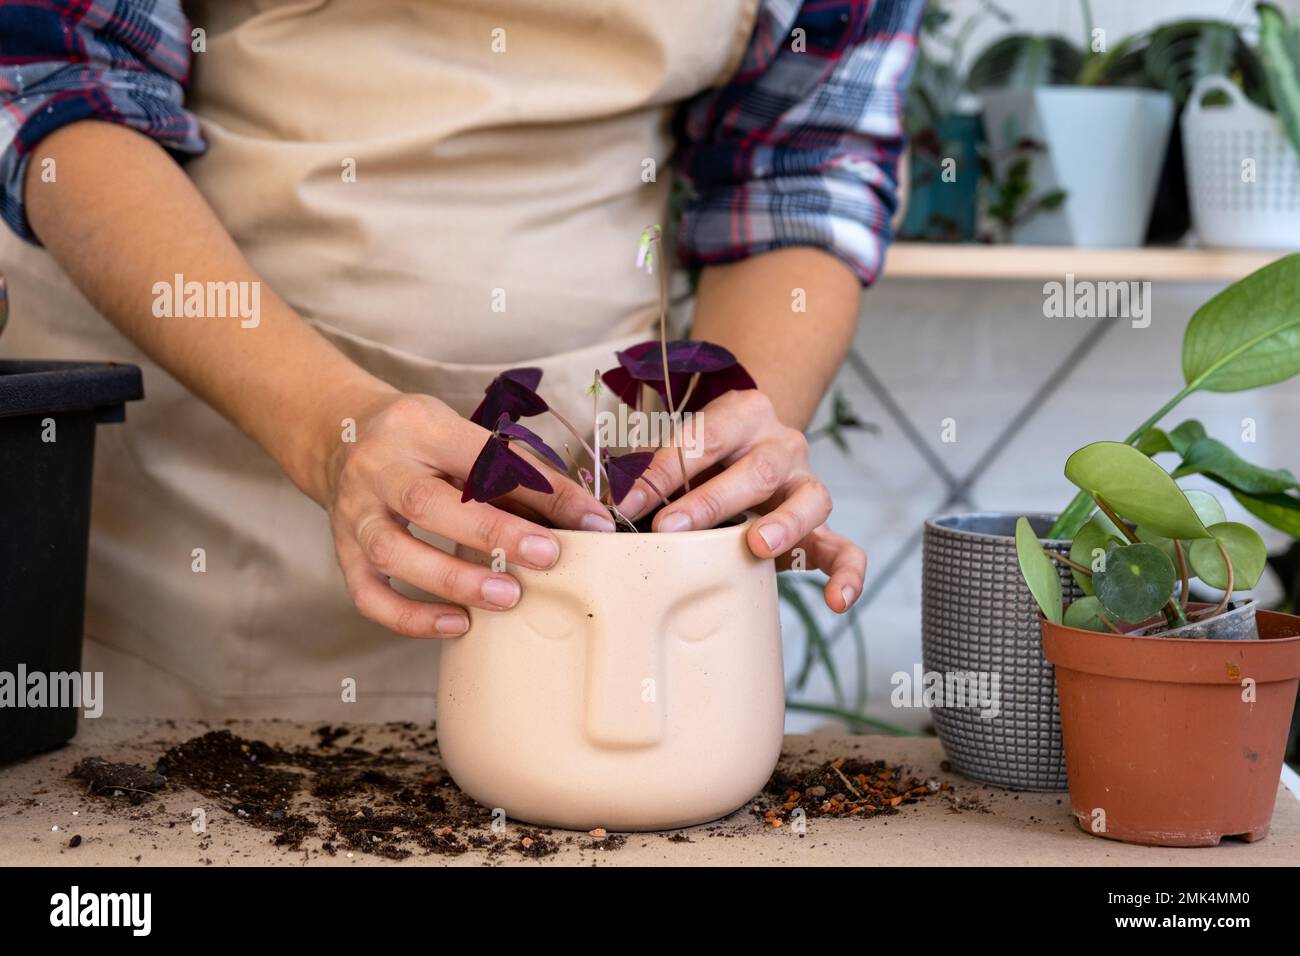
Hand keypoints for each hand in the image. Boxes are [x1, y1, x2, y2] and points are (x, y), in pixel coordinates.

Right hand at [320, 391, 615, 637]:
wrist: (339, 437)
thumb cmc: (419, 441)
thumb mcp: (464, 435)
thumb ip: (519, 472)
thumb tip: (584, 518)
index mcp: (418, 427)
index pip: (482, 457)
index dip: (537, 489)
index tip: (587, 520)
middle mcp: (378, 468)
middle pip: (425, 502)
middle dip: (491, 533)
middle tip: (546, 557)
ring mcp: (355, 513)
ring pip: (392, 552)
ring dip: (451, 580)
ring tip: (506, 597)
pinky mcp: (343, 552)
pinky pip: (369, 594)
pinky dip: (412, 617)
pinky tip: (457, 624)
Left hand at [620, 389, 865, 612]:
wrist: (751, 450)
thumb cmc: (706, 457)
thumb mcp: (679, 451)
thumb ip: (655, 471)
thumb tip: (618, 507)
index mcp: (744, 414)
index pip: (706, 437)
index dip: (666, 470)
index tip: (630, 503)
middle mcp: (783, 445)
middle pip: (758, 470)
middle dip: (712, 501)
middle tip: (672, 527)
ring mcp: (807, 485)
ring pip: (811, 500)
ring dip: (783, 525)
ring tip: (757, 547)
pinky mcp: (822, 526)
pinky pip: (846, 548)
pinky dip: (847, 573)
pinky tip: (837, 601)